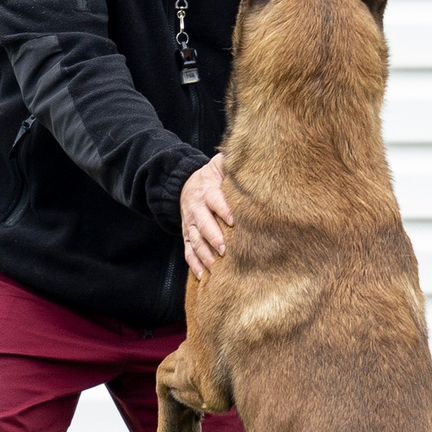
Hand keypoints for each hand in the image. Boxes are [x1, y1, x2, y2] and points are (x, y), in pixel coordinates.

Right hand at [180, 154, 232, 280]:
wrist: (183, 185)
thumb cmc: (210, 177)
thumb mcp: (218, 165)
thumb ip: (230, 162)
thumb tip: (247, 155)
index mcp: (207, 192)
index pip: (215, 200)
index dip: (223, 209)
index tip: (234, 220)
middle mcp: (196, 209)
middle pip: (203, 224)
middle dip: (212, 237)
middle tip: (224, 249)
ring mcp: (190, 225)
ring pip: (195, 241)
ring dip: (204, 254)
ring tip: (215, 267)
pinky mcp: (187, 236)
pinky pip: (188, 252)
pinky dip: (194, 264)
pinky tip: (203, 276)